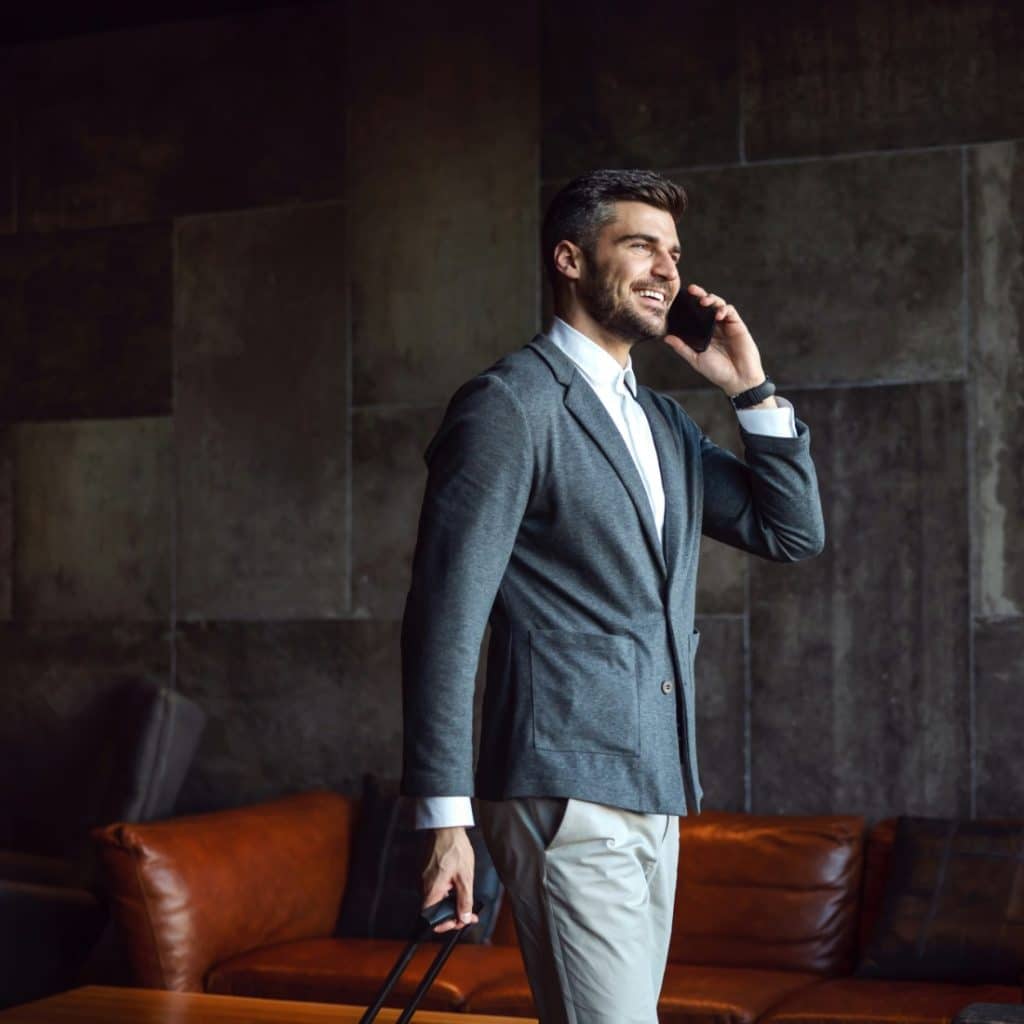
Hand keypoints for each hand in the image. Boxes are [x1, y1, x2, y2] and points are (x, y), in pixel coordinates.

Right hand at [422, 827, 478, 933]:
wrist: (447, 828)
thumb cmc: (455, 848)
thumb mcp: (465, 877)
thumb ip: (465, 900)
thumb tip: (465, 918)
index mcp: (432, 889)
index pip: (432, 918)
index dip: (445, 924)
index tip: (459, 922)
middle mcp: (425, 885)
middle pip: (435, 910)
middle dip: (452, 913)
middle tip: (468, 913)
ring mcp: (426, 877)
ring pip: (436, 899)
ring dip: (451, 902)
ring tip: (466, 897)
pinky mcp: (429, 871)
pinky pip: (436, 888)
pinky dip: (448, 892)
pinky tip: (457, 886)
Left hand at [664, 283, 771, 399]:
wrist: (737, 379)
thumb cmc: (717, 371)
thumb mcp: (695, 359)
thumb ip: (682, 347)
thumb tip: (666, 337)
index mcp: (704, 333)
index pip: (695, 315)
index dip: (689, 305)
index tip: (680, 298)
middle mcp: (714, 327)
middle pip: (707, 306)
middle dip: (700, 295)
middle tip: (692, 290)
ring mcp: (726, 325)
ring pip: (719, 304)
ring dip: (712, 299)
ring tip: (704, 301)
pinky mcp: (738, 325)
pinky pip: (730, 311)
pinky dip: (723, 309)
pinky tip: (718, 314)